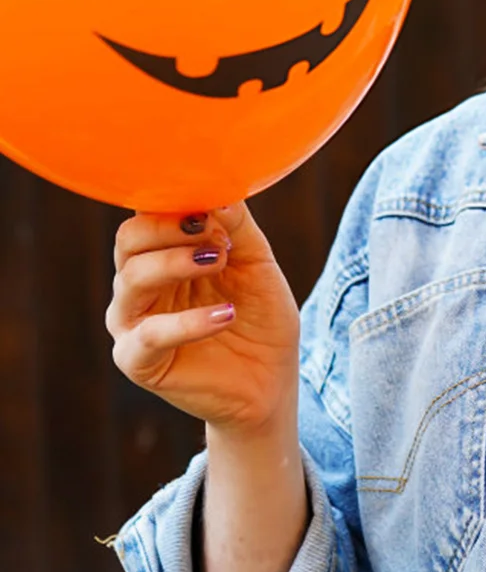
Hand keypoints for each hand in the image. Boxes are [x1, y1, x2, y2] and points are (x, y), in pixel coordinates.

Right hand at [107, 203, 299, 432]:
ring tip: (221, 262)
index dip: (175, 201)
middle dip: (172, 228)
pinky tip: (226, 315)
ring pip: (132, 278)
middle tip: (217, 237)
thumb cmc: (260, 315)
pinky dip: (188, 321)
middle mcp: (138, 284)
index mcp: (162, 254)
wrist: (270, 379)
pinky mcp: (137, 360)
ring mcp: (132, 322)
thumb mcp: (257, 262)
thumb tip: (218, 193)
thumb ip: (236, 228)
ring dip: (179, 263)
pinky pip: (149, 334)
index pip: (146, 214)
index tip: (213, 203)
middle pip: (129, 239)